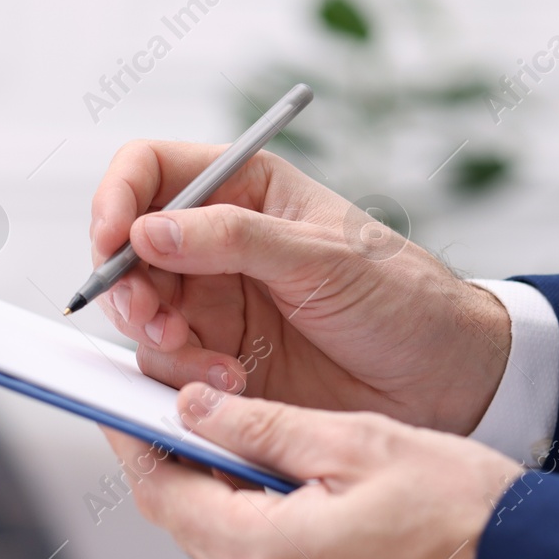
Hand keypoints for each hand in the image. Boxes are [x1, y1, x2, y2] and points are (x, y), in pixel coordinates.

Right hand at [90, 141, 511, 434]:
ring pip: (143, 316)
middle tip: (154, 320)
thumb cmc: (403, 299)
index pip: (152, 172)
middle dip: (129, 286)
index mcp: (246, 191)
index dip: (118, 199)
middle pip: (130, 250)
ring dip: (160, 342)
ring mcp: (217, 305)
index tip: (112, 239)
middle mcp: (219, 245)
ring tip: (214, 364)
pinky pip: (170, 369)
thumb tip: (149, 230)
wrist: (446, 378)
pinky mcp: (222, 362)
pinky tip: (230, 386)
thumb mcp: (322, 257)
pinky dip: (185, 381)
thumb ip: (232, 240)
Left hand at [101, 386, 523, 558]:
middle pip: (190, 527)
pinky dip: (265, 530)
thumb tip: (197, 408)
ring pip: (228, 553)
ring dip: (227, 498)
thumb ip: (266, 426)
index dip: (134, 442)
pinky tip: (296, 492)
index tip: (118, 404)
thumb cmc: (474, 522)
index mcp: (270, 558)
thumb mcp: (363, 445)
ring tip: (253, 440)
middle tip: (186, 406)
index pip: (164, 494)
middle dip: (183, 465)